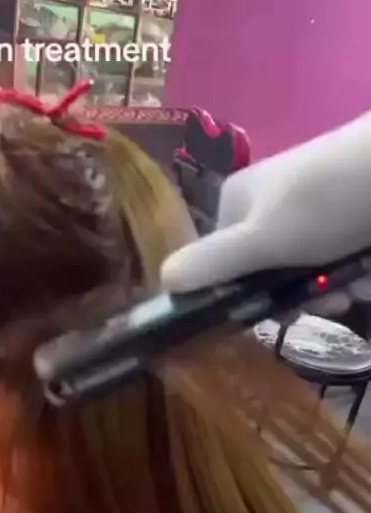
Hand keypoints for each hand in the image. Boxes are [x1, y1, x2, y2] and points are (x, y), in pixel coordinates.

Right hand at [162, 113, 370, 303]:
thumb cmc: (326, 201)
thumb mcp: (263, 238)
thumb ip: (213, 264)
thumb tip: (162, 281)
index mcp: (237, 206)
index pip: (222, 270)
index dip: (245, 299)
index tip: (272, 312)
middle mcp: (268, 210)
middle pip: (269, 279)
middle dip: (301, 296)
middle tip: (327, 298)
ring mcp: (310, 216)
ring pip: (309, 278)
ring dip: (333, 289)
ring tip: (356, 281)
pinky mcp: (344, 225)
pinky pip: (337, 266)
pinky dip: (353, 275)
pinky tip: (365, 270)